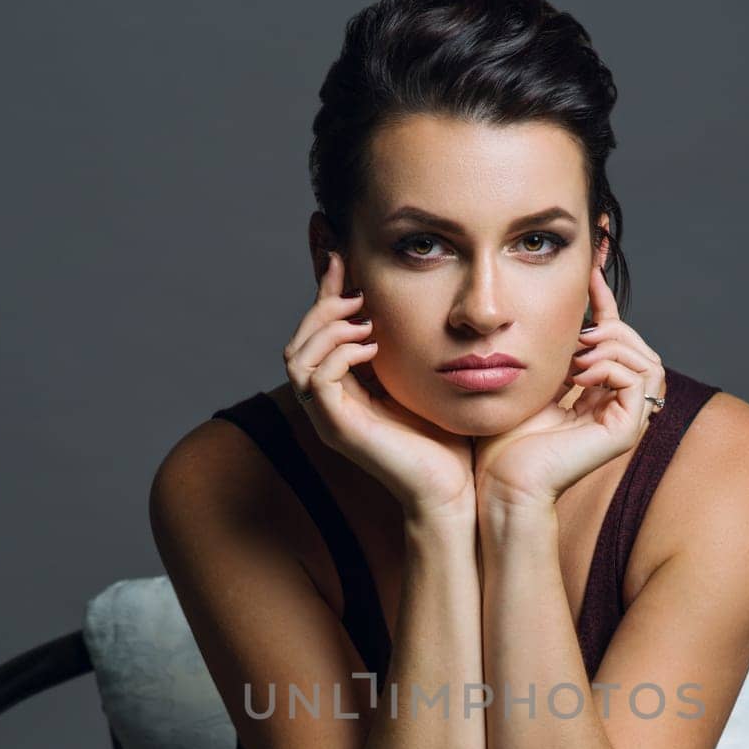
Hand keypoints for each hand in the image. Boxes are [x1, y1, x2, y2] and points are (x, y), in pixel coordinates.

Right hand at [283, 249, 475, 520]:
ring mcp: (329, 418)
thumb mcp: (424, 379)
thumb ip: (411, 346)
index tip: (341, 256)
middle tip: (356, 290)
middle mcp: (328, 404)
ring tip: (364, 319)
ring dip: (327, 328)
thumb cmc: (446, 442)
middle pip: (297, 341)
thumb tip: (424, 303)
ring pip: (296, 357)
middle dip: (322, 307)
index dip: (326, 293)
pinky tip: (370, 346)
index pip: (320, 333)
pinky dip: (337, 354)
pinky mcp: (337, 429)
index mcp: (346, 391)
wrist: (452, 491)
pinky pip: (316, 380)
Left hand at [472, 265, 666, 510]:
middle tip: (578, 336)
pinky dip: (612, 365)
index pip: (614, 340)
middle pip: (638, 346)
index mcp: (596, 395)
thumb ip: (552, 351)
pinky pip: (641, 378)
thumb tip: (558, 306)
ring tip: (577, 358)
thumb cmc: (505, 440)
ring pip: (648, 359)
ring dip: (613, 346)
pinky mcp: (626, 432)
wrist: (502, 482)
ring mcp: (625, 421)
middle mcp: (616, 407)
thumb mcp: (530, 378)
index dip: (605, 302)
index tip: (590, 272)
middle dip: (612, 327)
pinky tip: (581, 374)